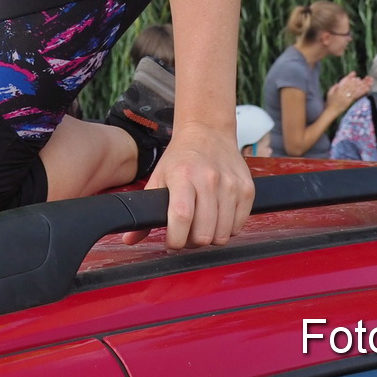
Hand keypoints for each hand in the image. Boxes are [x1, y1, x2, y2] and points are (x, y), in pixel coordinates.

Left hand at [121, 121, 253, 248]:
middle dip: (193, 242)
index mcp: (183, 176)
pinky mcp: (247, 189)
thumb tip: (129, 239)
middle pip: (204, 233)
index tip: (172, 243)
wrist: (207, 132)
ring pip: (223, 234)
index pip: (182, 217)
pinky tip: (218, 217)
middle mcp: (209, 179)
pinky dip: (228, 228)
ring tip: (202, 225)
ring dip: (211, 237)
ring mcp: (231, 184)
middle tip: (187, 234)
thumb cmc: (180, 158)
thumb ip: (145, 211)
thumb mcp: (158, 178)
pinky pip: (239, 225)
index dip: (176, 240)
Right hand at [327, 73, 371, 111]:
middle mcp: (343, 92)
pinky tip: (367, 89)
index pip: (345, 82)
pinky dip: (362, 92)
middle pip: (352, 85)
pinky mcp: (350, 101)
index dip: (351, 78)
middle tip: (366, 78)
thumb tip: (340, 83)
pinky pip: (357, 96)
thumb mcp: (330, 92)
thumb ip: (335, 87)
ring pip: (356, 89)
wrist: (331, 111)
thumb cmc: (330, 102)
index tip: (356, 75)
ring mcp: (347, 97)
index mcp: (338, 89)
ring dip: (363, 85)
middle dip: (359, 81)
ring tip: (369, 82)